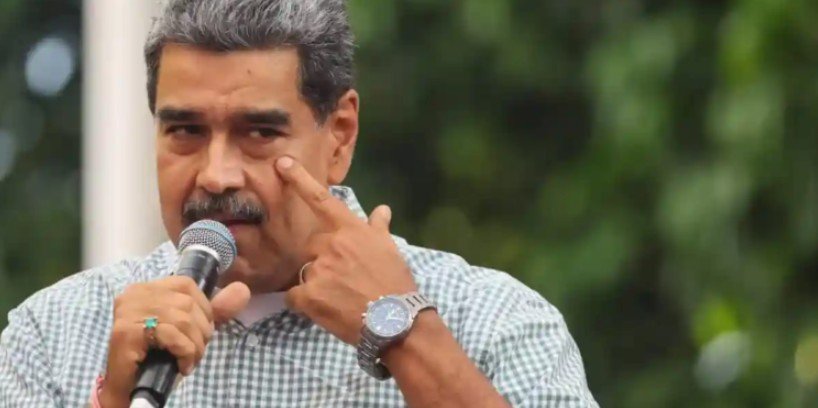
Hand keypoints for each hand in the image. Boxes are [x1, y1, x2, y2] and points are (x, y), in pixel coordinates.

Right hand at [100, 277, 249, 407]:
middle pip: (187, 303)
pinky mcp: (126, 332)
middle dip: (201, 331)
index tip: (199, 332)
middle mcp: (134, 294)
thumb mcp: (188, 330)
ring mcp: (127, 311)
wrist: (127, 389)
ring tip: (190, 360)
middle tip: (195, 351)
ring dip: (195, 345)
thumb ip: (214, 311)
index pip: (186, 284)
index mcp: (146, 288)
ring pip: (183, 319)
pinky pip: (172, 334)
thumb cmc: (156, 358)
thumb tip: (243, 290)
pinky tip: (182, 365)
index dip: (203, 308)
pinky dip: (185, 352)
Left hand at [276, 156, 416, 344]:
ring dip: (316, 283)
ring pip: (305, 272)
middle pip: (311, 245)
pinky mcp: (308, 295)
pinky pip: (295, 296)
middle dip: (321, 259)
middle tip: (342, 279)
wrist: (396, 320)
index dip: (299, 180)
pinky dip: (305, 303)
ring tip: (340, 298)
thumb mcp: (391, 250)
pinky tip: (326, 310)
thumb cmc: (396, 283)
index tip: (281, 163)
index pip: (321, 200)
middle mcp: (331, 245)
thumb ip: (379, 228)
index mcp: (350, 231)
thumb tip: (383, 209)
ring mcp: (318, 269)